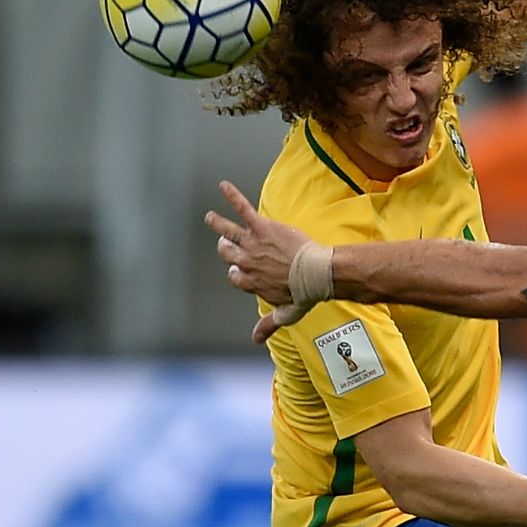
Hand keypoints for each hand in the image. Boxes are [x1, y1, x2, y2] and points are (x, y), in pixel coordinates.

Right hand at [205, 180, 311, 341]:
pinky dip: (232, 196)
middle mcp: (246, 263)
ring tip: (211, 218)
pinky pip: (243, 210)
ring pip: (228, 233)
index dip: (237, 273)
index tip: (240, 271)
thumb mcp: (286, 313)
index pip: (235, 276)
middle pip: (227, 254)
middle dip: (226, 249)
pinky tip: (224, 186)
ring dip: (218, 224)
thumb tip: (256, 340)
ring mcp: (252, 245)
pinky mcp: (261, 228)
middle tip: (226, 242)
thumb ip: (269, 324)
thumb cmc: (304, 293)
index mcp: (251, 283)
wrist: (315, 274)